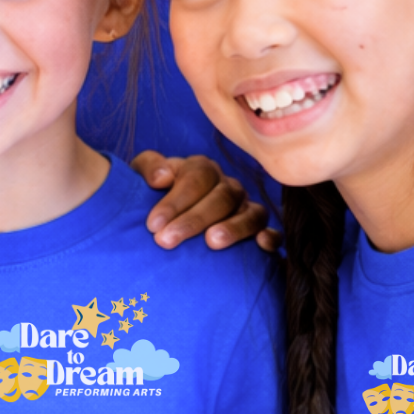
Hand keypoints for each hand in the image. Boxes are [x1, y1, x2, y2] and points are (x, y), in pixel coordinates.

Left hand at [132, 150, 272, 250]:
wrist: (162, 221)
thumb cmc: (151, 198)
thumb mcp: (141, 177)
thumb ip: (148, 168)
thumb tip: (161, 178)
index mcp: (202, 169)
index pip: (195, 179)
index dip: (175, 201)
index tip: (153, 225)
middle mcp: (227, 186)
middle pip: (221, 197)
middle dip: (193, 220)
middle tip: (167, 241)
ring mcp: (246, 208)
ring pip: (250, 213)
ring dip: (233, 228)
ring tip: (212, 242)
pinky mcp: (258, 230)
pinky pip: (272, 232)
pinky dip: (270, 237)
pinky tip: (261, 246)